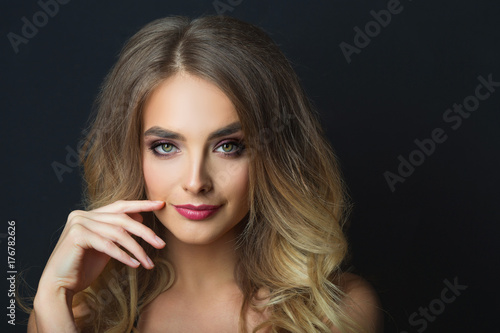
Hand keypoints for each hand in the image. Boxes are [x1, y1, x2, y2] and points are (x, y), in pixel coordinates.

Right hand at [37, 200, 165, 295]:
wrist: (60, 286)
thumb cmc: (83, 268)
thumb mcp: (106, 246)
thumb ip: (119, 231)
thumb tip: (140, 216)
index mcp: (90, 214)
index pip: (120, 206)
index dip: (142, 204)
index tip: (161, 204)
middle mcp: (82, 214)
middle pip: (122, 219)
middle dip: (144, 232)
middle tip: (161, 244)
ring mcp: (78, 223)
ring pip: (118, 233)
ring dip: (137, 249)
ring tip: (148, 262)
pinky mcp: (77, 236)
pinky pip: (108, 244)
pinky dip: (123, 255)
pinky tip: (134, 264)